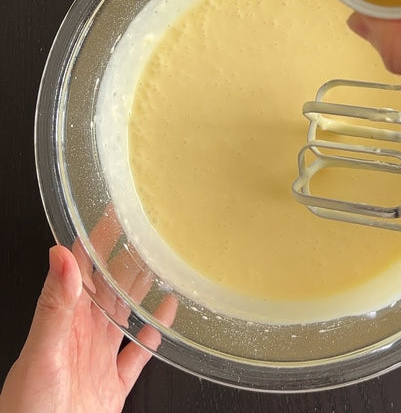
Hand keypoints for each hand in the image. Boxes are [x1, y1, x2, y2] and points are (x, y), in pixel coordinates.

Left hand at [0, 212, 176, 412]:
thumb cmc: (27, 411)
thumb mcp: (41, 355)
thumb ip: (54, 306)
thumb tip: (60, 256)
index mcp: (63, 320)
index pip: (80, 269)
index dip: (95, 240)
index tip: (110, 215)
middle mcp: (82, 334)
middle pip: (109, 287)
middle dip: (125, 259)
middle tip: (145, 235)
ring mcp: (98, 358)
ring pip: (124, 314)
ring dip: (140, 290)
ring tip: (159, 266)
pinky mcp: (113, 383)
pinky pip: (138, 353)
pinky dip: (154, 334)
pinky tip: (165, 318)